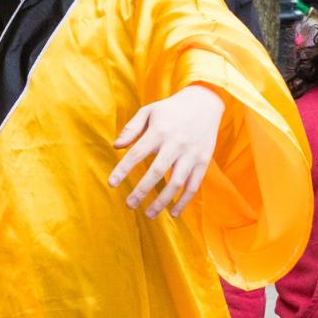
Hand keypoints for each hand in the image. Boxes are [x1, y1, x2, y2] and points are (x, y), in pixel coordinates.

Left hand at [109, 85, 223, 218]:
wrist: (205, 102)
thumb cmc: (171, 109)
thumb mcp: (149, 111)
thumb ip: (131, 128)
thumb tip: (116, 146)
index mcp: (159, 131)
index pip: (137, 154)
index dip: (123, 170)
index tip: (111, 184)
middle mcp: (175, 144)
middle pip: (156, 172)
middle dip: (141, 191)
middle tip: (129, 205)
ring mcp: (191, 154)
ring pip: (176, 183)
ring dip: (162, 201)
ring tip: (148, 214)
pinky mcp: (203, 161)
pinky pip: (193, 185)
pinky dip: (184, 201)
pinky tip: (172, 213)